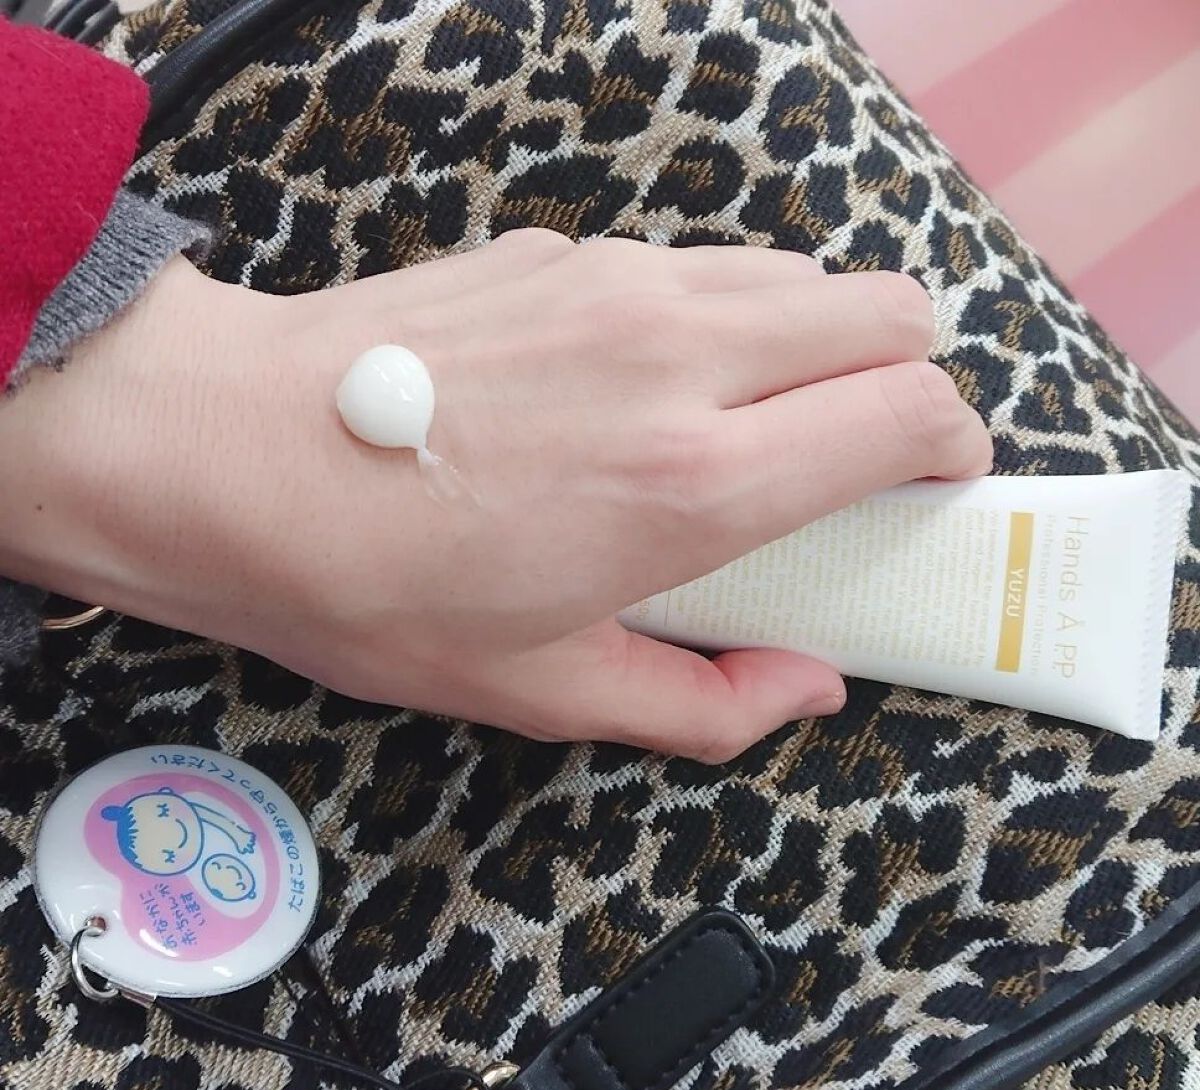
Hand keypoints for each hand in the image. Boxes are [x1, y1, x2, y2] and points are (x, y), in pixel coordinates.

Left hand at [0, 234, 990, 760]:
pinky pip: (692, 266)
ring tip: (753, 415)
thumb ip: (706, 701)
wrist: (227, 457)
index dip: (950, 444)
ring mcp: (618, 281)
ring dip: (813, 340)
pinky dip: (714, 316)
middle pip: (886, 307)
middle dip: (906, 376)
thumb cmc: (377, 589)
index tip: (932, 482)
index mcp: (697, 478)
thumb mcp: (548, 689)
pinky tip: (640, 380)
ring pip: (796, 272)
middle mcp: (680, 353)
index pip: (907, 410)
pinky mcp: (558, 249)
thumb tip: (807, 686)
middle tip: (858, 448)